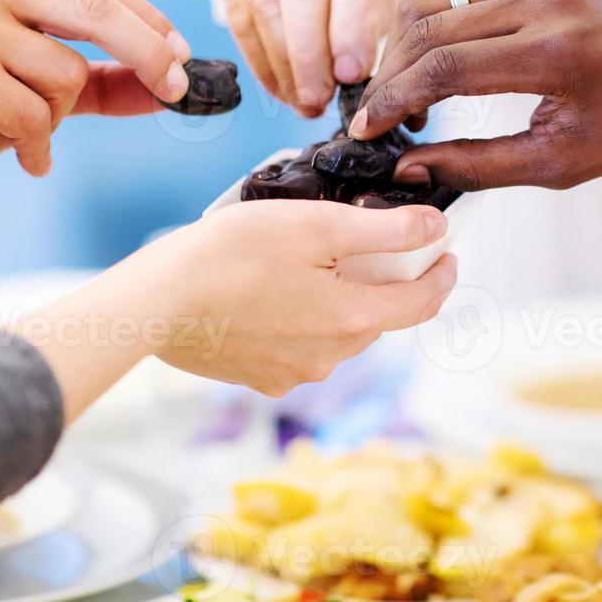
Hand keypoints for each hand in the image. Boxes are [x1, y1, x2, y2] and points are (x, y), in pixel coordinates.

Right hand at [0, 0, 192, 220]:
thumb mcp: (37, 84)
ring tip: (17, 127)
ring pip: (68, 75)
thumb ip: (102, 80)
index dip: (149, 21)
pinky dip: (36, 145)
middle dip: (148, 53)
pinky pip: (38, 116)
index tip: (183, 55)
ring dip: (58, 117)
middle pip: (97, 9)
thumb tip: (171, 88)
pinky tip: (12, 152)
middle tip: (175, 89)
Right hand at [24, 200, 456, 418]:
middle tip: (365, 240)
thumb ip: (385, 229)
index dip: (442, 273)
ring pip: (338, 331)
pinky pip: (298, 345)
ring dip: (337, 299)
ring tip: (308, 261)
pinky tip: (271, 291)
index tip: (447, 252)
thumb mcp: (317, 225)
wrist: (154, 304)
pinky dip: (299, 318)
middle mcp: (332, 357)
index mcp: (354, 320)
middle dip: (383, 280)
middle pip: (379, 314)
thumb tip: (436, 227)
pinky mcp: (259, 377)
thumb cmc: (231, 255)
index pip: (424, 302)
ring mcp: (293, 373)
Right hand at [217, 0, 402, 115]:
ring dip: (280, 61)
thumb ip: (377, 29)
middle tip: (318, 99)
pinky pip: (236, 12)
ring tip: (302, 100)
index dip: (350, 26)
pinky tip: (280, 87)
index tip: (352, 75)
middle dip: (308, 52)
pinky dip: (257, 58)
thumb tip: (354, 80)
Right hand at [349, 0, 601, 190]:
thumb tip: (410, 169)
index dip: (395, 101)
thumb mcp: (562, 162)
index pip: (445, 67)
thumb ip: (479, 166)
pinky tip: (429, 69)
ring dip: (402, 49)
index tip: (368, 131)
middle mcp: (543, 3)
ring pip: (434, 2)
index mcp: (555, 53)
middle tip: (375, 118)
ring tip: (400, 98)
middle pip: (427, 28)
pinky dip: (431, 29)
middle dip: (388, 76)